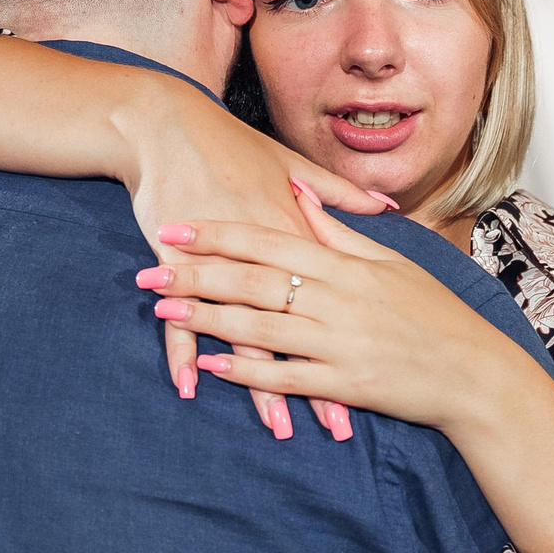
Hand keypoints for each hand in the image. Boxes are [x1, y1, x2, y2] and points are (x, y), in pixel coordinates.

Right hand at [118, 86, 393, 439]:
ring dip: (259, 386)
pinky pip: (180, 318)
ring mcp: (217, 264)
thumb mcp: (289, 164)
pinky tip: (191, 389)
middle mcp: (263, 256)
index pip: (331, 301)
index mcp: (295, 234)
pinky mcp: (176, 265)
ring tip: (278, 427)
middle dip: (317, 381)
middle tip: (338, 427)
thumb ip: (337, 194)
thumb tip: (386, 205)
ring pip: (243, 334)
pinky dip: (183, 354)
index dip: (355, 343)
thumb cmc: (229, 145)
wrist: (167, 125)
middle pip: (295, 330)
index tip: (383, 379)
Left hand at [137, 181, 509, 432]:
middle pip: (253, 281)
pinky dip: (246, 371)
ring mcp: (339, 343)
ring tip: (164, 309)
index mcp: (346, 266)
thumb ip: (337, 229)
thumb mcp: (389, 262)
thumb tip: (296, 189)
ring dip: (206, 318)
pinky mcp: (344, 384)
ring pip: (260, 327)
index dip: (218, 234)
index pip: (269, 241)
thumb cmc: (432, 313)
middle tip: (148, 267)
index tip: (176, 227)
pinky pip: (285, 376)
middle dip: (196, 273)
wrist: (475, 373)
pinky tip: (209, 365)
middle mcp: (337, 300)